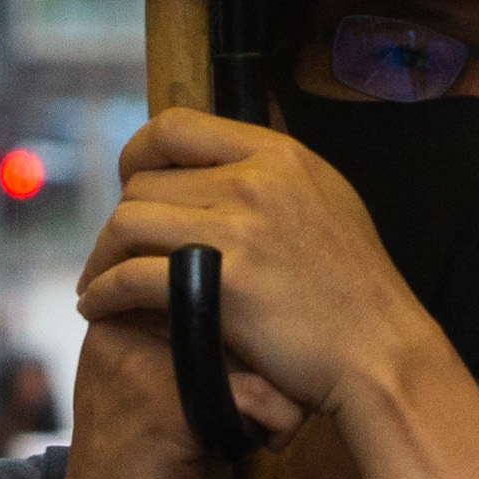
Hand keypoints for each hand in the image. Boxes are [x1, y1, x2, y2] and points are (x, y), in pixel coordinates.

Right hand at [48, 303, 306, 478]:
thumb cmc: (140, 455)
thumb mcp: (148, 380)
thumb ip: (184, 335)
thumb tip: (266, 304)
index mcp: (122, 310)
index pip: (210, 284)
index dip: (249, 326)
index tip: (256, 372)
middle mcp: (127, 322)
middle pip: (236, 310)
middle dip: (271, 355)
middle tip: (275, 396)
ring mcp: (145, 359)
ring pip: (254, 348)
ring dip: (282, 392)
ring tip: (271, 421)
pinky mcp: (168, 402)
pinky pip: (258, 394)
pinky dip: (279, 423)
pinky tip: (267, 445)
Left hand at [75, 105, 445, 423]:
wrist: (381, 352)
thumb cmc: (356, 291)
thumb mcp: (327, 203)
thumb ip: (274, 179)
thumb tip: (221, 164)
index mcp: (277, 154)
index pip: (176, 126)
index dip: (137, 153)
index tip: (130, 187)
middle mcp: (256, 180)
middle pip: (144, 182)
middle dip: (119, 221)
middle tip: (113, 255)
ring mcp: (241, 229)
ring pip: (128, 223)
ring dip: (101, 257)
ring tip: (97, 284)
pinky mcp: (224, 283)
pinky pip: (133, 277)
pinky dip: (104, 293)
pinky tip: (99, 308)